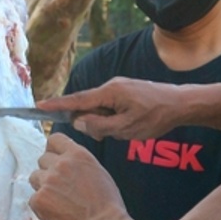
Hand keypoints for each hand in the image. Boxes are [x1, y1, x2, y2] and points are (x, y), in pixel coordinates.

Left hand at [28, 133, 127, 219]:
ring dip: (42, 187)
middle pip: (42, 159)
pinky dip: (41, 206)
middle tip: (59, 187)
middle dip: (48, 171)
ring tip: (58, 201)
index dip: (53, 150)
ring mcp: (48, 181)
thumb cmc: (107, 205)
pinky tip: (56, 212)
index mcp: (78, 154)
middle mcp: (60, 164)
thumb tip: (68, 163)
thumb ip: (79, 163)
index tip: (55, 159)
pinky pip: (33, 198)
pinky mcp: (39, 199)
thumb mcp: (98, 172)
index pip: (54, 139)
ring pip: (35, 177)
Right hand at [36, 76, 183, 141]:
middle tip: (114, 133)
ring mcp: (119, 88)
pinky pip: (111, 108)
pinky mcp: (126, 92)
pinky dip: (115, 119)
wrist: (182, 104)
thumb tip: (79, 122)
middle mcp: (111, 86)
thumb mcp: (126, 128)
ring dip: (108, 124)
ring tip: (130, 128)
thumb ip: (99, 127)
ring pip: (101, 110)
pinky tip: (132, 124)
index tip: (38, 105)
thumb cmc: (156, 116)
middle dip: (94, 123)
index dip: (57, 104)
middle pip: (89, 108)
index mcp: (109, 92)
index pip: (76, 100)